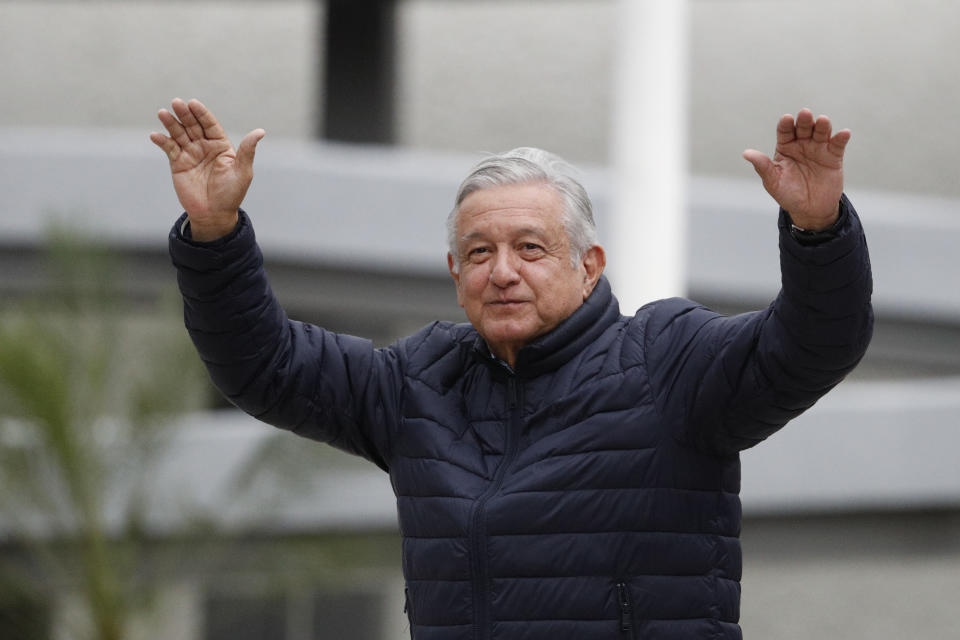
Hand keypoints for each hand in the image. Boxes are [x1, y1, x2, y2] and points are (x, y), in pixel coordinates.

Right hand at [150, 98, 264, 240]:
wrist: (214, 214)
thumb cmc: (231, 194)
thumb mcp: (242, 172)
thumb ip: (247, 151)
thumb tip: (261, 131)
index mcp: (221, 145)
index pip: (210, 125)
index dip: (202, 114)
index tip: (193, 103)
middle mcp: (205, 146)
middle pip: (193, 125)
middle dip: (185, 114)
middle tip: (176, 102)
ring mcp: (190, 154)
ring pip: (179, 134)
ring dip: (170, 123)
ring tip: (162, 113)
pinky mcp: (178, 163)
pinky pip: (169, 148)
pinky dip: (162, 141)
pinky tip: (155, 135)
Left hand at [742, 109, 849, 229]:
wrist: (809, 210)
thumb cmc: (787, 194)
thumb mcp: (773, 181)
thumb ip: (762, 166)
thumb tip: (745, 153)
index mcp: (785, 147)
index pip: (784, 131)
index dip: (785, 124)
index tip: (786, 119)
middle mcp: (802, 144)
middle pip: (803, 128)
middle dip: (804, 121)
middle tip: (805, 114)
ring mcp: (818, 148)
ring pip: (821, 132)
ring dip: (823, 125)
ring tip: (823, 121)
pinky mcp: (834, 156)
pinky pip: (838, 144)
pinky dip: (841, 138)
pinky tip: (844, 133)